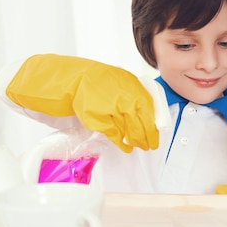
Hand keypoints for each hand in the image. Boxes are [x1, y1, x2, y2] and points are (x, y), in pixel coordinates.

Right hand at [5, 54, 158, 152]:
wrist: (68, 79)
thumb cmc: (93, 80)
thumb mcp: (118, 81)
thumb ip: (131, 94)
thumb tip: (147, 113)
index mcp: (130, 84)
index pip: (149, 107)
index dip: (154, 122)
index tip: (158, 131)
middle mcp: (123, 95)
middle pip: (142, 120)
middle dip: (148, 135)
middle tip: (151, 144)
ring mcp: (110, 106)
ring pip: (130, 128)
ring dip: (137, 139)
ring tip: (141, 146)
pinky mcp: (98, 117)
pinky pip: (114, 133)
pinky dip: (121, 142)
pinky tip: (125, 146)